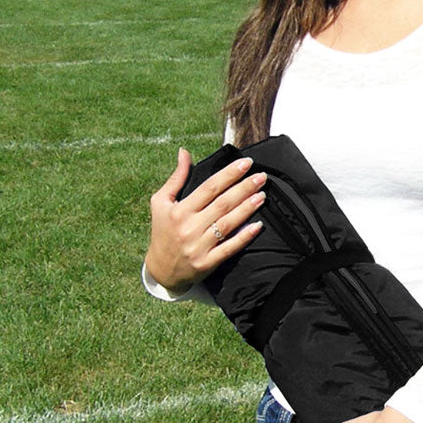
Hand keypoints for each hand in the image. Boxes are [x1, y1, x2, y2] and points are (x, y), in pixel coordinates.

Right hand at [144, 147, 266, 293]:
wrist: (160, 269)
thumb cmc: (163, 231)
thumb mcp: (161, 202)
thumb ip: (176, 178)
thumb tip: (184, 152)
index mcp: (179, 211)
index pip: (209, 188)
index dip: (229, 174)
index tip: (246, 163)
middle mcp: (189, 227)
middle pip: (222, 204)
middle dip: (244, 188)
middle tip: (261, 176)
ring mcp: (199, 246)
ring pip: (228, 224)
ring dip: (247, 208)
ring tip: (262, 195)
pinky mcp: (207, 263)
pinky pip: (229, 248)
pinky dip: (244, 237)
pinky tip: (258, 225)